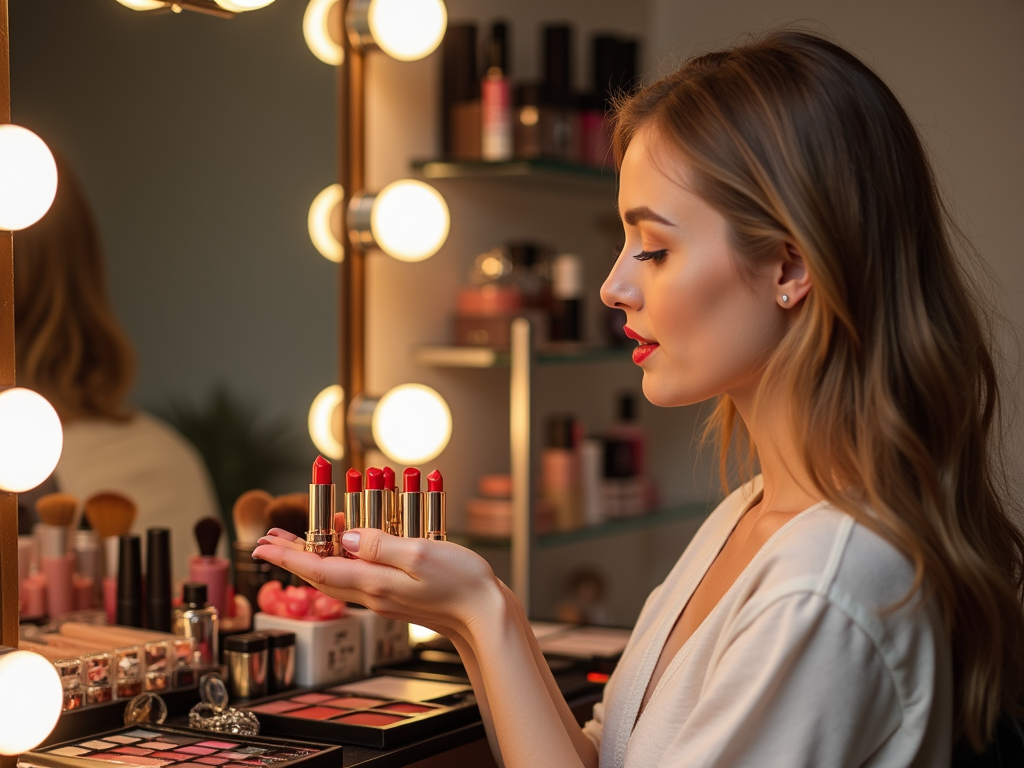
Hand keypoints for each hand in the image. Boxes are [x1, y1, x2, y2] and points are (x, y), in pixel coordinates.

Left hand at [252, 522, 503, 638]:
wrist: (485, 615)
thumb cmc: (462, 583)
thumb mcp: (421, 553)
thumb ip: (380, 545)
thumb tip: (345, 539)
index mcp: (374, 583)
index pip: (317, 569)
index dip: (286, 556)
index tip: (261, 545)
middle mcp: (373, 594)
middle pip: (320, 575)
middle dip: (291, 556)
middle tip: (268, 540)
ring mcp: (383, 598)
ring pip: (336, 577)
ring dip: (312, 558)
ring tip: (297, 540)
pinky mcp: (395, 597)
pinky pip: (356, 578)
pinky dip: (340, 561)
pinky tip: (345, 548)